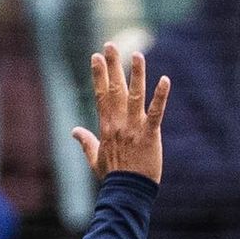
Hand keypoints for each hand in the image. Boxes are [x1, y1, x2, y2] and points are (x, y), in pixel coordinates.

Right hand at [71, 43, 169, 182]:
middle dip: (112, 66)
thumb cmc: (112, 178)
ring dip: (136, 74)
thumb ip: (86, 142)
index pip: (101, 95)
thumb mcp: (95, 159)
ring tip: (137, 55)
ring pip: (135, 96)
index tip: (96, 56)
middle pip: (115, 89)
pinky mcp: (150, 135)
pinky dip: (160, 96)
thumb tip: (74, 131)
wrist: (126, 194)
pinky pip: (156, 112)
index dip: (98, 75)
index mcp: (106, 127)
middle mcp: (119, 123)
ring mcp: (134, 128)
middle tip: (110, 45)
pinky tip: (165, 80)